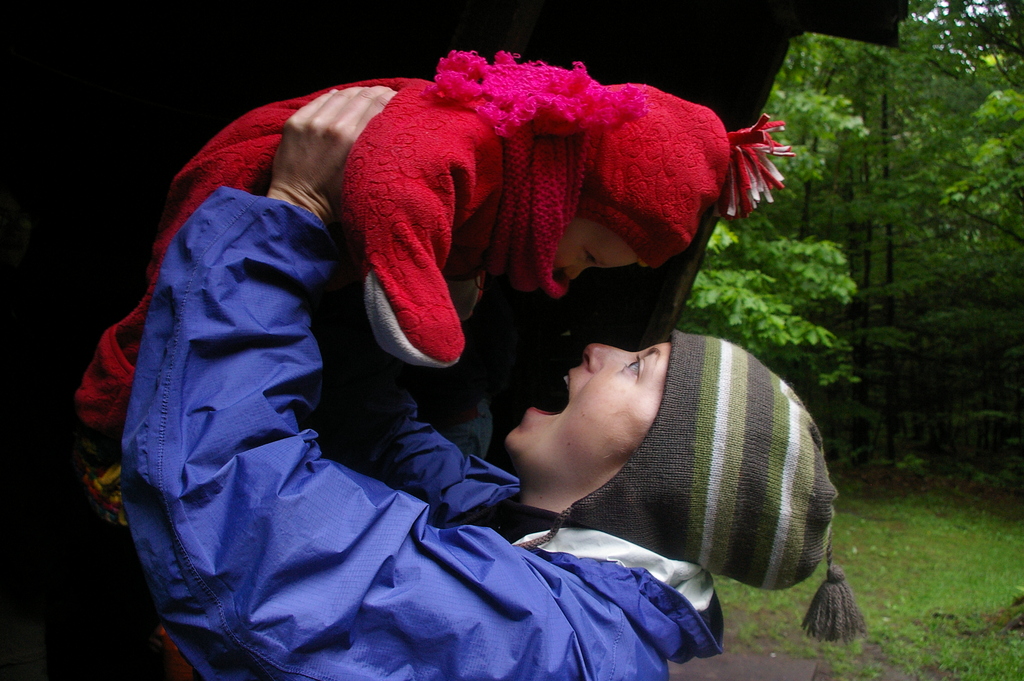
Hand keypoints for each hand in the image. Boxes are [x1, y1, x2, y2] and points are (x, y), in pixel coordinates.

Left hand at [267, 86, 395, 223]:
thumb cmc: (335, 198)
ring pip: (340, 95)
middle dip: (376, 92)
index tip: (397, 99)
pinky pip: (319, 101)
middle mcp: (333, 126)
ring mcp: (311, 122)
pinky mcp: (296, 122)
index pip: (377, 106)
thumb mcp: (363, 176)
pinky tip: (341, 97)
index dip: (390, 98)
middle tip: (385, 93)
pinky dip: (333, 97)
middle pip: (361, 96)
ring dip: (356, 92)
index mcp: (352, 141)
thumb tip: (386, 125)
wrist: (298, 205)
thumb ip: (375, 150)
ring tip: (365, 94)